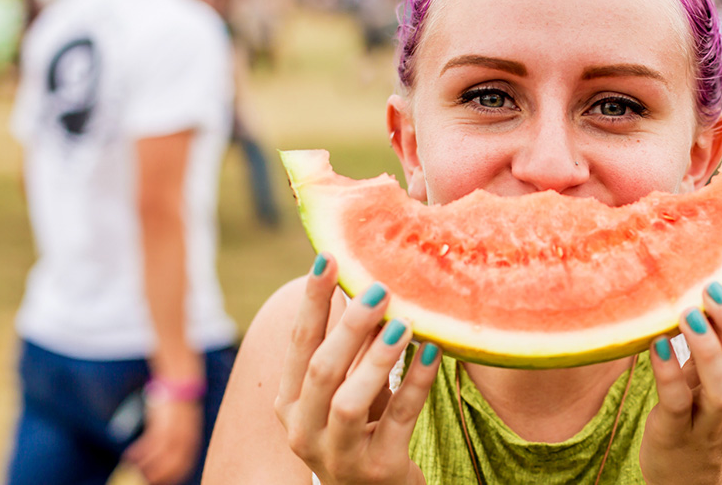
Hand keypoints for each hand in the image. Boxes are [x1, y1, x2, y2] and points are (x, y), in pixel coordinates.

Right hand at [124, 397, 201, 484]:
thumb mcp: (179, 426)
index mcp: (191, 440)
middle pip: (171, 465)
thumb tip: (161, 457)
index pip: (183, 466)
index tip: (159, 483)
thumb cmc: (177, 407)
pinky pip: (149, 444)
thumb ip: (175, 441)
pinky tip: (128, 457)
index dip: (171, 477)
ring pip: (159, 457)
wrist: (179, 384)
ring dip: (144, 466)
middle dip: (157, 476)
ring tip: (132, 469)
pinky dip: (139, 453)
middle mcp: (185, 438)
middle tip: (142, 481)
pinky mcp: (162, 423)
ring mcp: (174, 431)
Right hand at [274, 253, 439, 484]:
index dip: (312, 300)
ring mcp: (339, 455)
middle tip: (380, 288)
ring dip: (377, 357)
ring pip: (349, 400)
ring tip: (405, 322)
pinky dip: (416, 383)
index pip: (298, 344)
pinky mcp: (378, 470)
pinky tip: (432, 352)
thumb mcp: (348, 389)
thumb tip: (368, 282)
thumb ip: (351, 348)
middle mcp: (303, 431)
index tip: (329, 258)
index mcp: (289, 405)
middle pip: (321, 369)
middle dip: (350, 325)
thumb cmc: (363, 432)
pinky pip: (399, 420)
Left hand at [641, 249, 721, 484]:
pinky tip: (654, 346)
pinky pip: (677, 406)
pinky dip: (667, 375)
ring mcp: (712, 420)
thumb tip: (717, 260)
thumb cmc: (705, 403)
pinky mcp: (677, 434)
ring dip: (709, 351)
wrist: (692, 477)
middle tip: (713, 286)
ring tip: (687, 314)